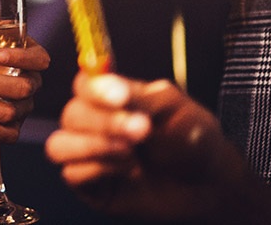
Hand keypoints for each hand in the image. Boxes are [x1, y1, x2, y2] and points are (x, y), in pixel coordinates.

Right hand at [44, 72, 260, 221]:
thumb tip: (113, 89)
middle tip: (142, 130)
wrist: (210, 185)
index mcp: (112, 99)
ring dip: (93, 146)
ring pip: (60, 144)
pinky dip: (97, 170)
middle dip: (105, 122)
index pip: (84, 85)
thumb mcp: (178, 110)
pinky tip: (128, 172)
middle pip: (72, 114)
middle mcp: (94, 124)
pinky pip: (72, 174)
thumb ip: (144, 98)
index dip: (95, 89)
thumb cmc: (193, 142)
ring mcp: (90, 156)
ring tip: (130, 152)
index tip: (122, 97)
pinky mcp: (92, 186)